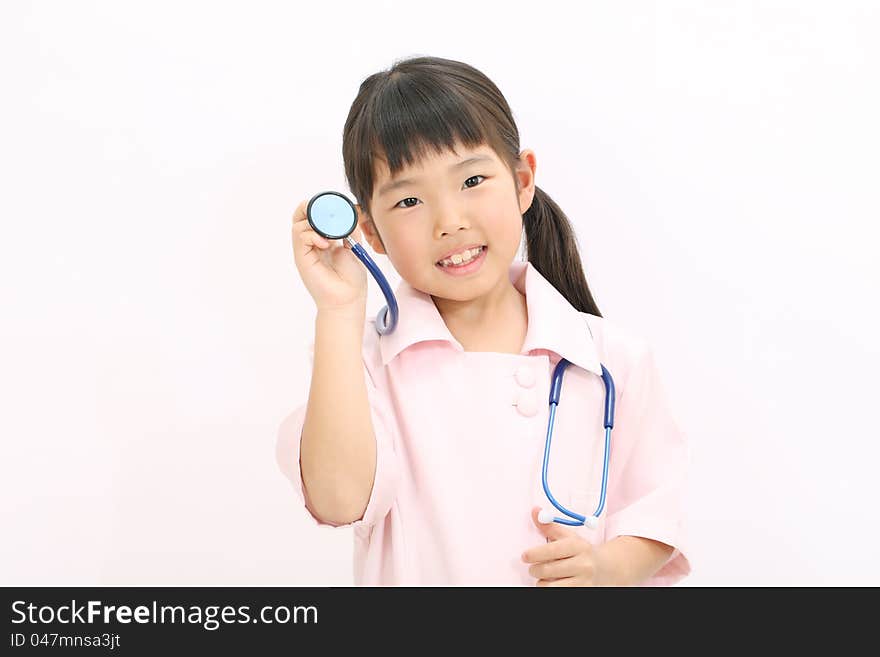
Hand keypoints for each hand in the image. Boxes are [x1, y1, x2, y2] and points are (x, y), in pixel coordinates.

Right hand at [290, 197, 368, 312]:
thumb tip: (351, 211)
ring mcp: (305, 251)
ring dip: (315, 223)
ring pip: (298, 223)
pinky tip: (325, 244)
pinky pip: (300, 236)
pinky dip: (312, 234)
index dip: (321, 207)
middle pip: (300, 215)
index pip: (313, 215)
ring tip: (330, 236)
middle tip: (327, 212)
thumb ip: (351, 229)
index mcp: (323, 240)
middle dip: (312, 207)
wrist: (347, 300)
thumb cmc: (351, 280)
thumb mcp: (354, 247)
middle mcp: (311, 244)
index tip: (337, 208)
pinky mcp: (302, 258)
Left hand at [521, 507, 620, 586]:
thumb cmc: (580, 551)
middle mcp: (583, 564)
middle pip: (548, 569)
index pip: (552, 550)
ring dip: (541, 582)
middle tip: (533, 568)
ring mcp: (584, 581)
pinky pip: (558, 593)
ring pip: (551, 586)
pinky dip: (550, 589)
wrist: (604, 568)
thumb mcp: (568, 536)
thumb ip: (549, 525)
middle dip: (535, 569)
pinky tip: (553, 583)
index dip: (535, 553)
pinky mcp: (583, 592)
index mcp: (577, 546)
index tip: (525, 556)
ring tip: (542, 577)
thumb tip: (534, 511)